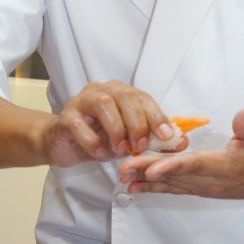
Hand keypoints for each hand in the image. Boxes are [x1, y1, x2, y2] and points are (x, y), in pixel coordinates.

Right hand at [40, 80, 177, 166]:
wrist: (63, 143)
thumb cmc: (98, 138)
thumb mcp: (128, 140)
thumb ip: (151, 139)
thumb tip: (180, 143)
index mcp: (120, 93)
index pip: (143, 97)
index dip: (157, 116)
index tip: (167, 136)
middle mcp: (101, 91)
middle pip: (125, 96)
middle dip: (137, 122)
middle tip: (140, 145)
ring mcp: (81, 101)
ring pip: (103, 104)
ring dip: (116, 129)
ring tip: (119, 150)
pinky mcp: (65, 118)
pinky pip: (78, 125)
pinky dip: (92, 141)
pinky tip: (98, 152)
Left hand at [117, 109, 243, 198]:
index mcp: (226, 167)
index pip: (196, 165)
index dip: (173, 167)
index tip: (151, 168)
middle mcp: (210, 181)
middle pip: (176, 175)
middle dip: (148, 172)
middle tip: (124, 169)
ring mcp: (202, 188)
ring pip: (171, 184)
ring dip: (145, 180)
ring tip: (122, 177)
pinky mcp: (197, 189)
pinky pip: (172, 189)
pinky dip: (153, 188)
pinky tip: (134, 186)